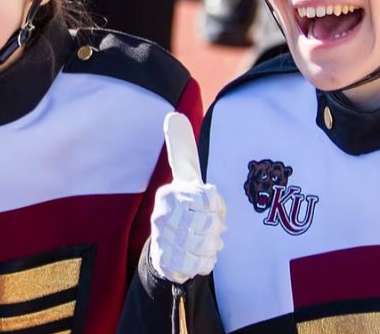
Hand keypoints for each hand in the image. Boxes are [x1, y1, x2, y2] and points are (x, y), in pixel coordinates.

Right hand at [148, 112, 225, 283]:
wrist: (166, 251)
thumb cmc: (182, 208)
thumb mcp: (185, 178)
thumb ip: (182, 150)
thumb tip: (172, 115)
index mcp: (168, 193)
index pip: (209, 197)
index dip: (217, 206)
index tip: (209, 207)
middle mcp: (162, 215)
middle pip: (211, 222)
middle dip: (216, 228)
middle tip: (208, 228)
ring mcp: (164, 240)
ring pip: (209, 243)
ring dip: (211, 245)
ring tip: (202, 241)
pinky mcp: (170, 262)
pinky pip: (204, 263)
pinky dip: (206, 261)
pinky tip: (197, 254)